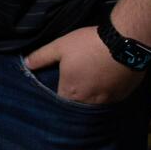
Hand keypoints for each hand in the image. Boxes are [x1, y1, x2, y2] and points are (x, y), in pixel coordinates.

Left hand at [25, 26, 146, 104]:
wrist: (124, 43)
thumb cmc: (88, 44)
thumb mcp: (60, 46)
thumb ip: (41, 57)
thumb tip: (26, 64)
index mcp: (71, 91)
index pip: (59, 103)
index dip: (56, 98)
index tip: (57, 91)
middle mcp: (89, 101)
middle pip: (77, 106)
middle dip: (74, 100)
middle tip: (74, 86)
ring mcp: (107, 101)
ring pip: (95, 105)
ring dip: (90, 99)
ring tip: (89, 86)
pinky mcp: (122, 96)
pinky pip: (110, 101)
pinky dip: (106, 95)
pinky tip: (105, 84)